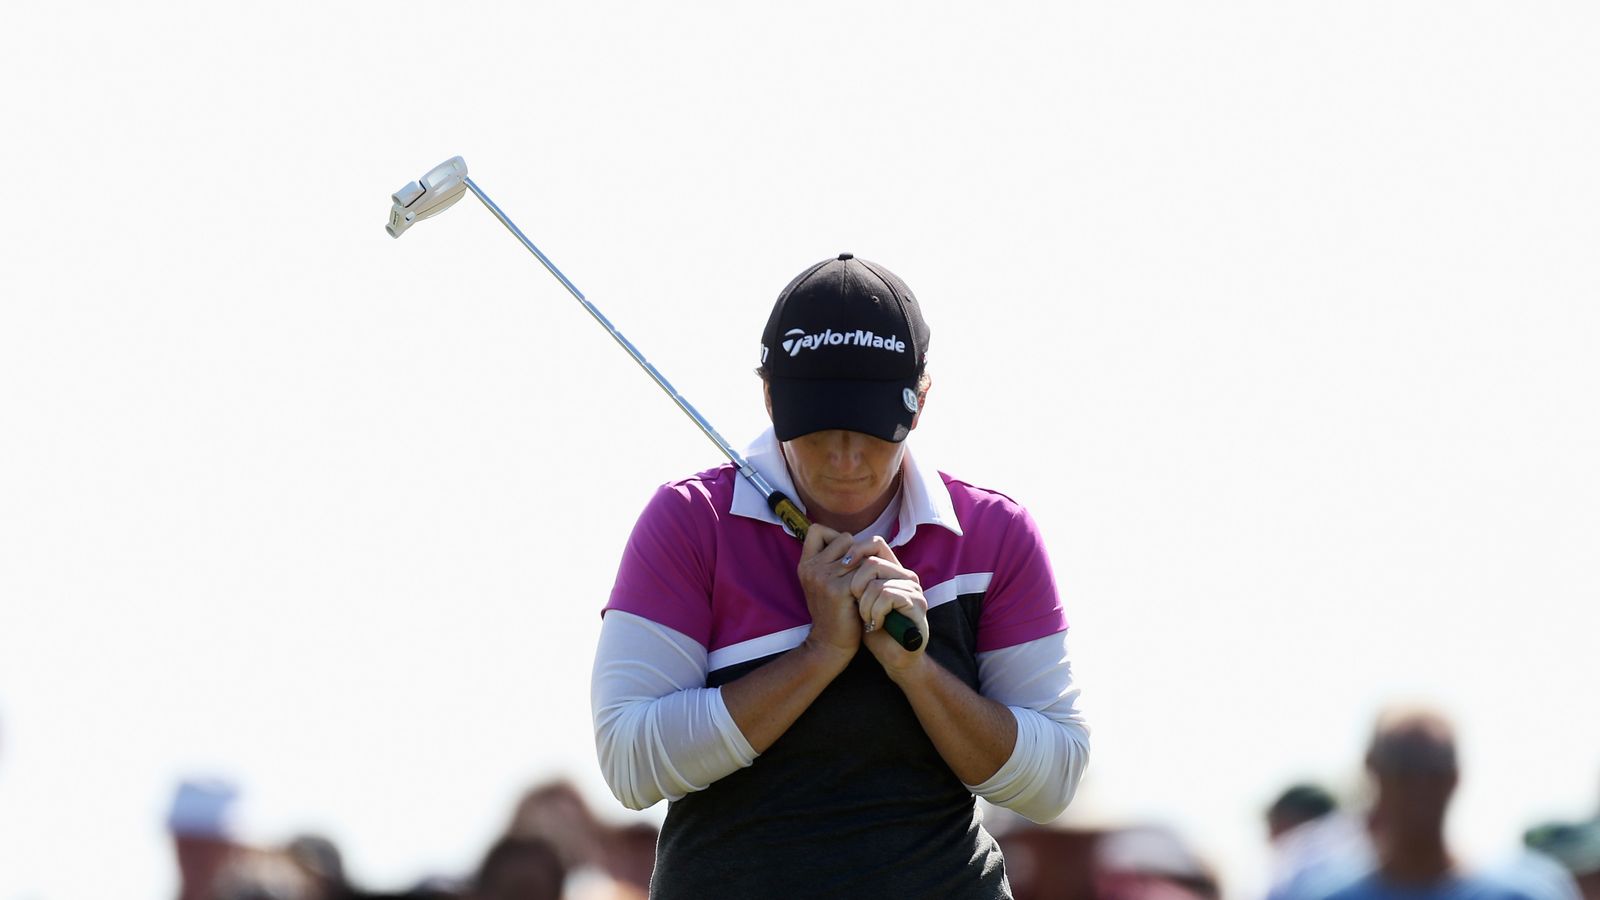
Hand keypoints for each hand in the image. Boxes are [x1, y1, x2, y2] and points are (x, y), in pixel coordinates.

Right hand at [796, 524, 863, 665]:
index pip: (817, 530)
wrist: (830, 644)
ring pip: (859, 553)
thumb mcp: (822, 583)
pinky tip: (868, 593)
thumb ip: (829, 560)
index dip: (834, 537)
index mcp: (805, 564)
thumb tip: (852, 539)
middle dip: (857, 553)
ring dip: (867, 566)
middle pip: (845, 538)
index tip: (844, 557)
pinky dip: (871, 579)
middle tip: (859, 575)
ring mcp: (824, 578)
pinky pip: (866, 569)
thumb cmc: (833, 612)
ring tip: (864, 584)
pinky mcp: (840, 589)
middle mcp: (811, 568)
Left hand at [845, 537, 929, 675]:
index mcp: (893, 571)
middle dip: (856, 585)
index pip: (876, 544)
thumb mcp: (858, 599)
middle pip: (873, 562)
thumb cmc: (873, 627)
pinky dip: (875, 612)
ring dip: (865, 604)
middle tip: (855, 603)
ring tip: (866, 618)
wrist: (893, 655)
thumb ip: (853, 578)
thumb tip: (834, 557)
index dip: (856, 550)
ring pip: (876, 582)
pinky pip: (886, 595)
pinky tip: (875, 624)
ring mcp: (913, 588)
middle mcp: (906, 575)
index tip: (842, 567)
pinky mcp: (917, 604)